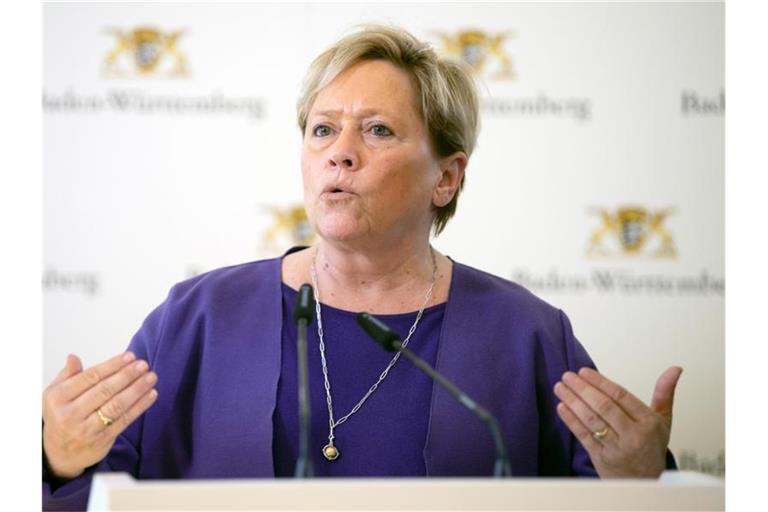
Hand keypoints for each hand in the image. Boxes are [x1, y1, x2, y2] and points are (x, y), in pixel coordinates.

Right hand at [42, 352, 158, 479]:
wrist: (59, 454)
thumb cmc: (61, 416)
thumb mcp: (55, 395)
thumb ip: (67, 375)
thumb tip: (73, 357)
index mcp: (57, 398)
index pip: (89, 377)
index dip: (112, 365)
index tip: (130, 356)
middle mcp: (70, 414)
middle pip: (105, 390)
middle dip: (127, 375)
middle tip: (144, 364)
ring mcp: (86, 429)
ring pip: (116, 406)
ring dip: (137, 389)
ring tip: (151, 377)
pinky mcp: (102, 440)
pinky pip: (124, 420)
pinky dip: (140, 406)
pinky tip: (151, 394)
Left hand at [553, 366, 682, 477]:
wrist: (645, 482)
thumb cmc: (651, 447)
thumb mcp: (663, 421)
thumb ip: (664, 393)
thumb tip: (674, 369)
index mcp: (648, 423)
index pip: (621, 397)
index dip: (600, 382)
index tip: (584, 372)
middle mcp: (633, 435)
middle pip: (604, 407)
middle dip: (583, 389)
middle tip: (568, 376)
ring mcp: (616, 448)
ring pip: (592, 421)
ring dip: (573, 402)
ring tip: (560, 387)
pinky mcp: (601, 459)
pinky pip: (584, 436)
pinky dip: (571, 420)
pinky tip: (562, 407)